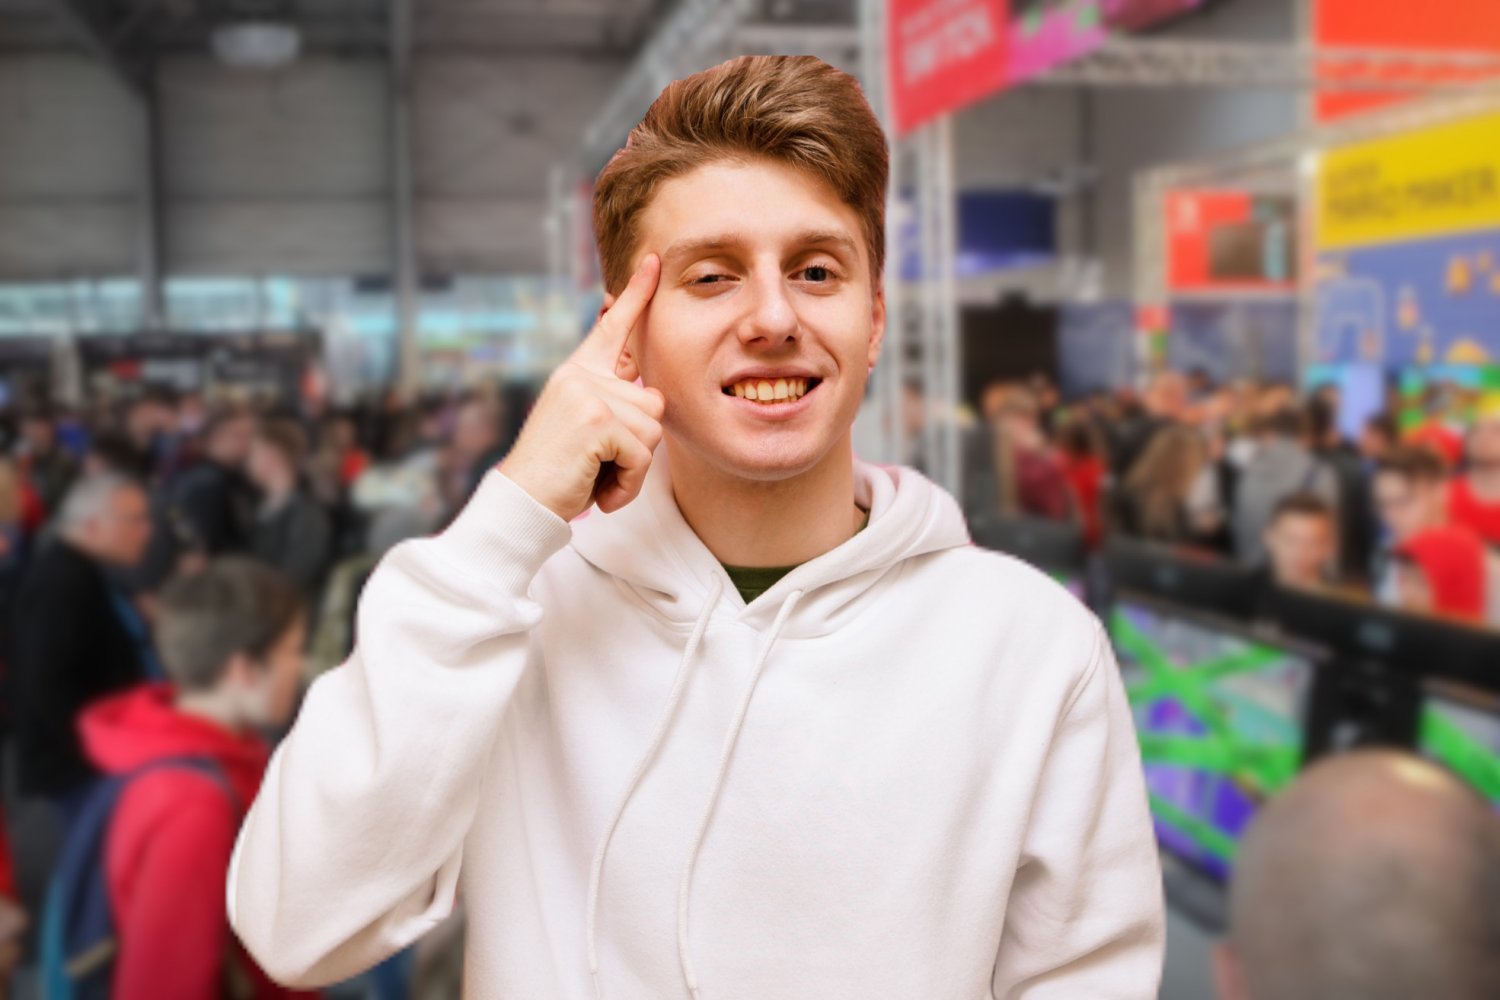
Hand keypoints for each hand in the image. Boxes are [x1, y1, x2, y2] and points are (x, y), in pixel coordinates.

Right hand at [499, 256, 664, 519]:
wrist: (522, 503)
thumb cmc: (558, 475)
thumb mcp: (584, 429)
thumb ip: (613, 403)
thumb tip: (653, 396)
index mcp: (578, 373)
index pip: (613, 328)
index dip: (637, 296)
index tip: (653, 262)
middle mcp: (581, 375)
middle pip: (653, 402)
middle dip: (638, 447)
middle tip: (599, 465)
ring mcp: (588, 394)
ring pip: (653, 431)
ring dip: (633, 469)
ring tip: (596, 476)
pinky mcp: (598, 419)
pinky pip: (643, 455)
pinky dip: (628, 484)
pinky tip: (600, 490)